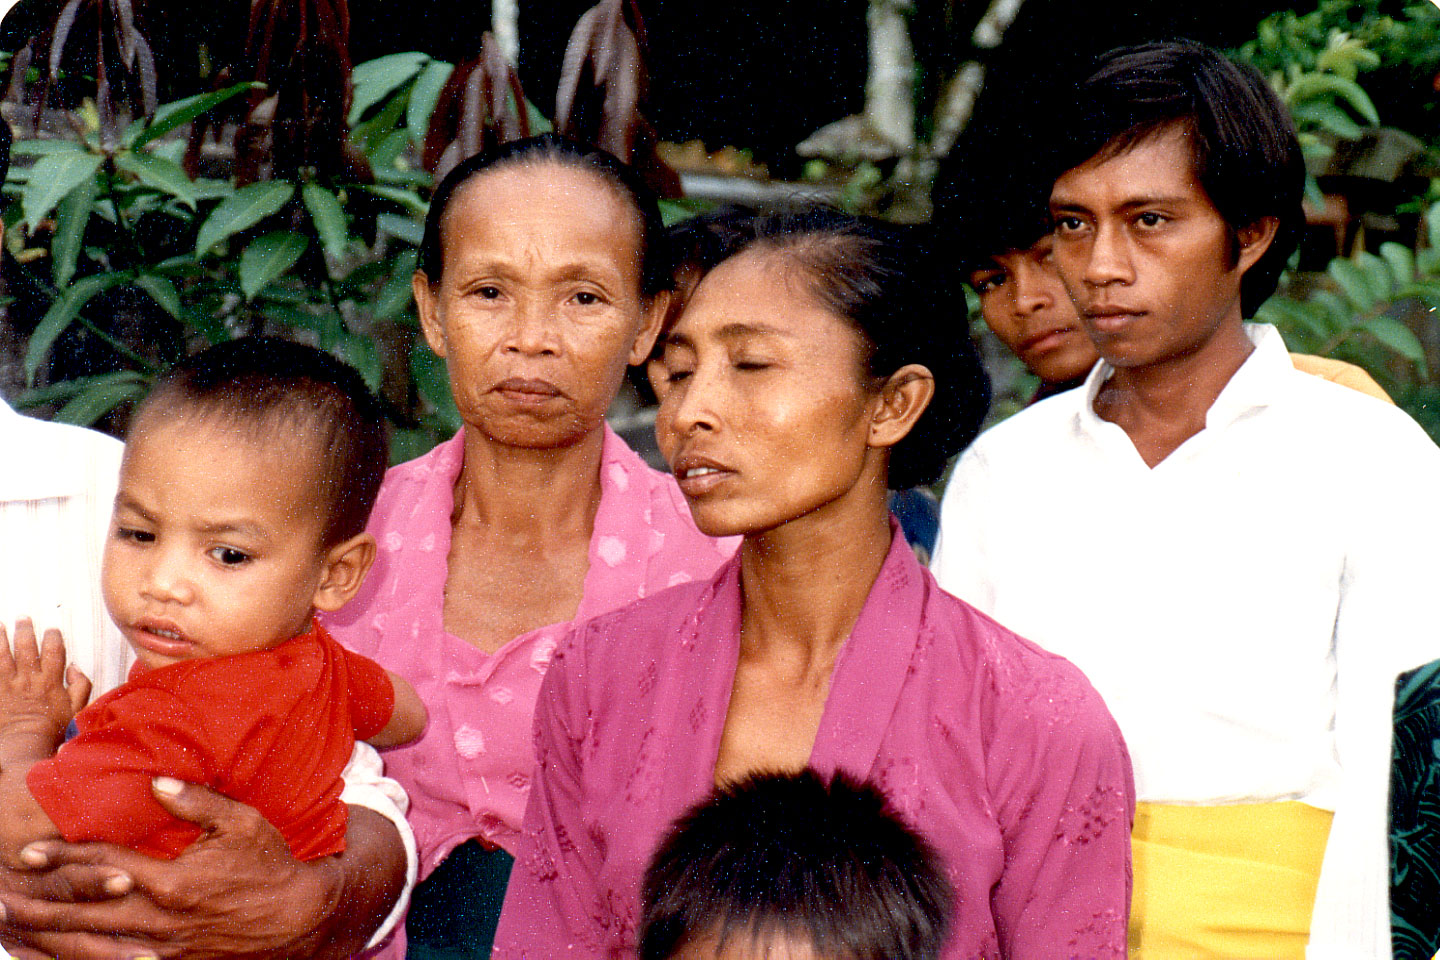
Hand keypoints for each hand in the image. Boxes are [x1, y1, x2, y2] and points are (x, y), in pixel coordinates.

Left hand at [0, 620, 90, 744]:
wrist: (24, 745)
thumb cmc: (52, 730)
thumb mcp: (77, 709)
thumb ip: (80, 685)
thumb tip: (74, 667)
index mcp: (51, 681)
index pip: (54, 651)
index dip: (53, 638)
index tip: (52, 629)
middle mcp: (29, 679)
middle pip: (26, 648)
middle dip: (25, 630)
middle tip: (22, 618)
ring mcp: (9, 685)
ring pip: (4, 656)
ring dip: (1, 639)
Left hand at [0, 778, 346, 959]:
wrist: (297, 917)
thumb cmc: (270, 864)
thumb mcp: (242, 822)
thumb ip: (196, 802)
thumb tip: (156, 782)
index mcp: (172, 882)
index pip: (104, 867)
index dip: (63, 859)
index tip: (28, 853)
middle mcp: (159, 918)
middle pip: (84, 914)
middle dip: (40, 906)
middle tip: (2, 901)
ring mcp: (162, 946)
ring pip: (93, 944)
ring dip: (53, 937)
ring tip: (20, 929)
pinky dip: (85, 958)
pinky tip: (64, 954)